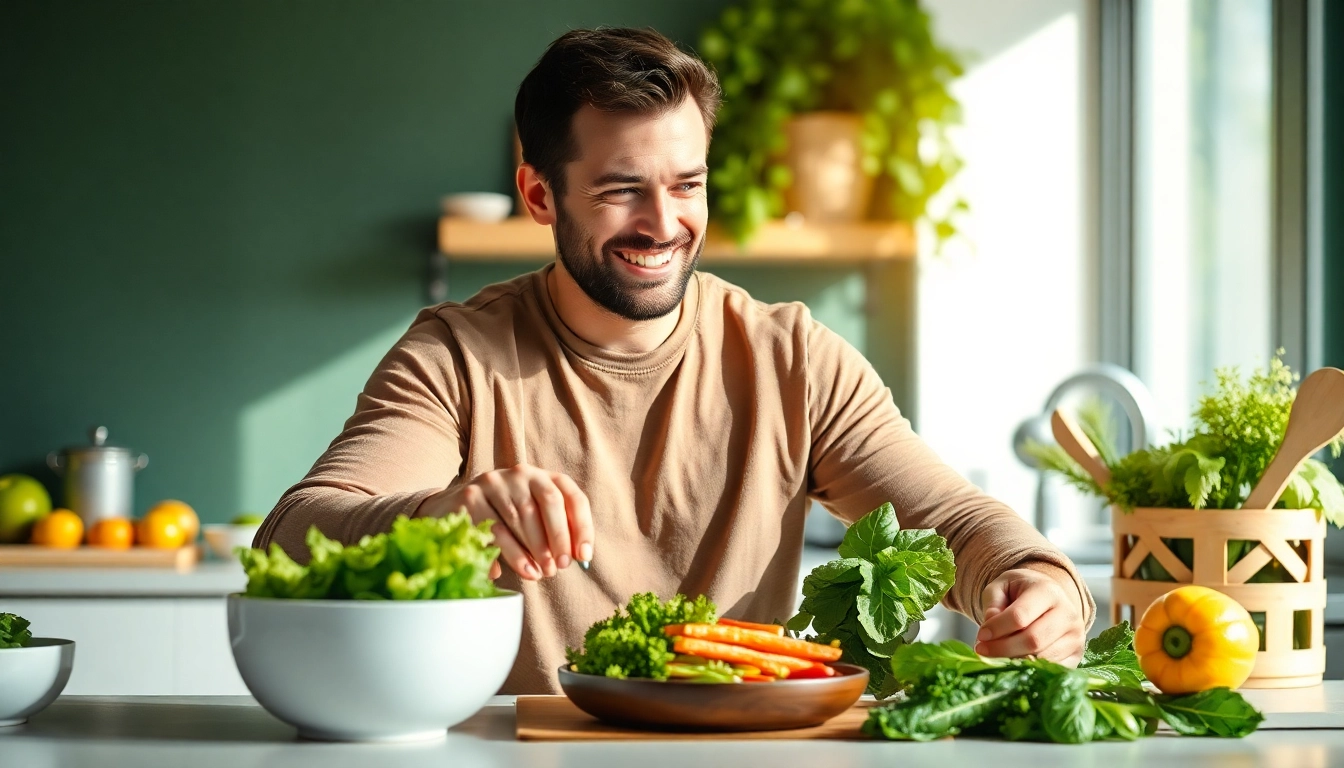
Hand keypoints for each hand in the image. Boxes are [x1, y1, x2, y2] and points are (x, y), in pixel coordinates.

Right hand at [419, 464, 593, 580]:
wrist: (449, 509)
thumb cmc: (500, 520)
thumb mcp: (529, 519)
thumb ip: (553, 532)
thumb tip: (578, 557)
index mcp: (541, 476)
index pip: (571, 495)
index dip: (582, 526)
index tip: (584, 556)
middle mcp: (520, 473)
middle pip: (549, 501)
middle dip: (559, 537)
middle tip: (561, 567)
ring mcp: (494, 482)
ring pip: (522, 516)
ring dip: (536, 550)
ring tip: (542, 574)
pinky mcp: (471, 498)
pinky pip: (496, 529)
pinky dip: (514, 554)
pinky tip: (524, 571)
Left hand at [975, 564, 1085, 664]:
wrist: (1045, 596)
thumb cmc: (1019, 591)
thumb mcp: (1000, 587)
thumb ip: (992, 603)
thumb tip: (990, 625)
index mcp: (1048, 591)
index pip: (1020, 616)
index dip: (997, 628)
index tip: (981, 636)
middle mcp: (1068, 613)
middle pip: (1033, 640)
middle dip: (1003, 649)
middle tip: (982, 650)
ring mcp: (1075, 636)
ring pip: (1042, 657)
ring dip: (1014, 661)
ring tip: (995, 656)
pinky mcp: (1076, 654)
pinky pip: (1052, 669)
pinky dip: (1030, 669)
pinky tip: (1014, 662)